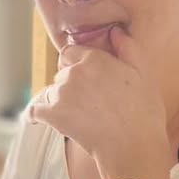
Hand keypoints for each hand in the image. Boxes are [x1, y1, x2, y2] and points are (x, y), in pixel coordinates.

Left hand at [29, 26, 170, 178]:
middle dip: (69, 85)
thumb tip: (115, 31)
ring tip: (78, 117)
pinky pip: (35, 110)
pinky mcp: (53, 115)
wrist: (133, 147)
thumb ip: (128, 49)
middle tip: (87, 103)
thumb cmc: (143, 113)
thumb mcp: (143, 75)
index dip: (76, 65)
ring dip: (58, 101)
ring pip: (51, 92)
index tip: (85, 80)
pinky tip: (36, 119)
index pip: (70, 53)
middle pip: (61, 73)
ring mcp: (62, 94)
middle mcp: (74, 73)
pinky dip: (36, 115)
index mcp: (94, 59)